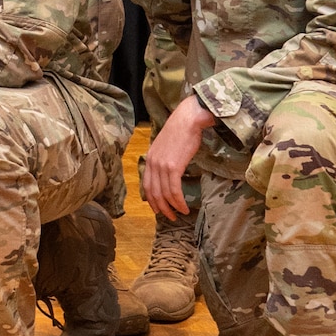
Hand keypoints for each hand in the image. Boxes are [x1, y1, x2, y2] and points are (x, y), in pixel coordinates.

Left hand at [143, 95, 215, 219]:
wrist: (188, 118)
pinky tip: (184, 207)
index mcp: (150, 158)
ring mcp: (161, 165)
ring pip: (163, 193)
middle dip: (160, 207)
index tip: (158, 208)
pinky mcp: (173, 167)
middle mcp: (152, 163)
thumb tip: (170, 170)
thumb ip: (164, 158)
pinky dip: (178, 201)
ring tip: (179, 213)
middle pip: (152, 192)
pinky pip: (174, 190)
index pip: (146, 184)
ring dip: (172, 207)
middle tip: (169, 216)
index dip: (151, 199)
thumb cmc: (182, 130)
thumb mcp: (167, 145)